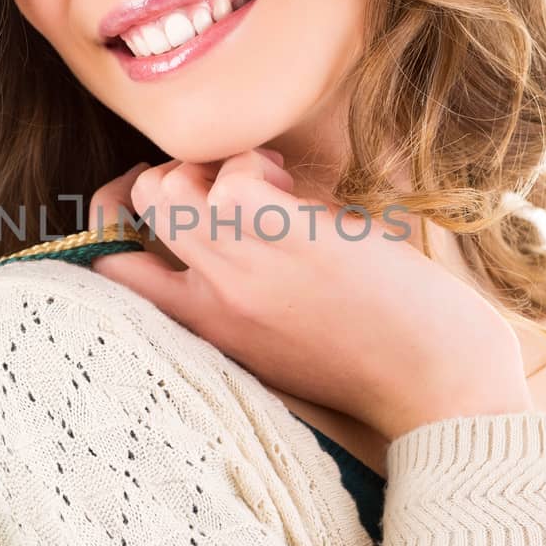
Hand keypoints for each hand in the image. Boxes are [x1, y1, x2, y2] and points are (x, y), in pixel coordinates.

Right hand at [87, 149, 532, 442]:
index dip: (113, 223)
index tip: (164, 204)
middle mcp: (208, 301)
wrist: (436, 382)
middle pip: (134, 208)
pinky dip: (259, 163)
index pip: (108, 275)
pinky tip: (298, 191)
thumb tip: (229, 223)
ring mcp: (234, 267)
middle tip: (231, 182)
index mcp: (207, 330)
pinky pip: (230, 170)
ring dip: (217, 167)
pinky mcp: (272, 232)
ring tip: (271, 188)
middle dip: (173, 174)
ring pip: (166, 185)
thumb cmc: (381, 359)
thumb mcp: (283, 341)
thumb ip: (242, 299)